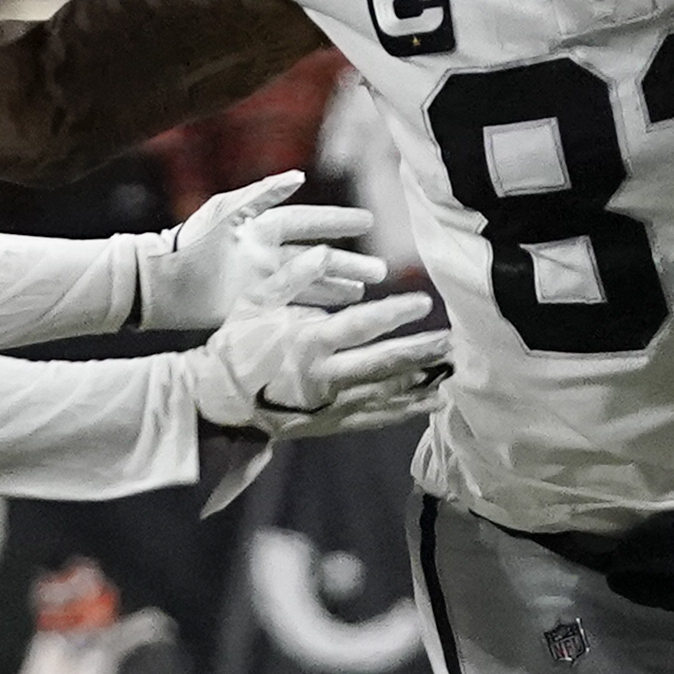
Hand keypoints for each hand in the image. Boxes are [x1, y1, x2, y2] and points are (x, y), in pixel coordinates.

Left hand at [134, 170, 383, 329]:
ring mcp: (264, 282)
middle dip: (348, 263)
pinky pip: (293, 308)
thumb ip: (262, 193)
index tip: (368, 222)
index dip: (337, 221)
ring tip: (366, 294)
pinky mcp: (256, 306)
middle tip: (381, 271)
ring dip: (338, 288)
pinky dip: (315, 311)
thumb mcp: (225, 210)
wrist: (161, 282)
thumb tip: (299, 177)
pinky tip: (338, 315)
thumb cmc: (190, 241)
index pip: (308, 222)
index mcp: (262, 227)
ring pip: (311, 284)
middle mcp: (268, 254)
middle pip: (317, 257)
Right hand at [193, 291, 449, 438]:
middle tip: (453, 341)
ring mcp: (331, 404)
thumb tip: (322, 251)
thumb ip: (291, 276)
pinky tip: (433, 401)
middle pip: (384, 365)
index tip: (423, 302)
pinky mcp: (334, 423)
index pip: (360, 326)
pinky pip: (377, 417)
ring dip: (423, 382)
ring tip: (453, 368)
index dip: (394, 314)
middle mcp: (324, 376)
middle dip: (421, 353)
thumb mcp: (255, 301)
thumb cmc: (238, 343)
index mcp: (307, 341)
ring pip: (387, 394)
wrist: (220, 399)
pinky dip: (407, 410)